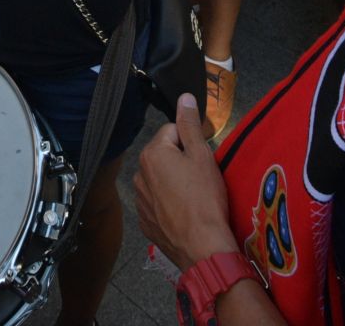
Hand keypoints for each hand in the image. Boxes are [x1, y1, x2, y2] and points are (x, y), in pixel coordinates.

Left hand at [134, 94, 241, 269]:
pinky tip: (185, 213)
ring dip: (174, 182)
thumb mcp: (202, 155)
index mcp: (152, 153)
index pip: (174, 132)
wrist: (202, 246)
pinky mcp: (145, 221)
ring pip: (161, 179)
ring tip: (194, 197)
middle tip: (201, 179)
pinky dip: (169, 204)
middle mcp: (139, 174)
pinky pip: (158, 202)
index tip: (203, 159)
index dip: (192, 142)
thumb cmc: (205, 198)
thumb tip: (184, 97)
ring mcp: (140, 200)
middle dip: (182, 161)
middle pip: (165, 155)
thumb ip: (190, 124)